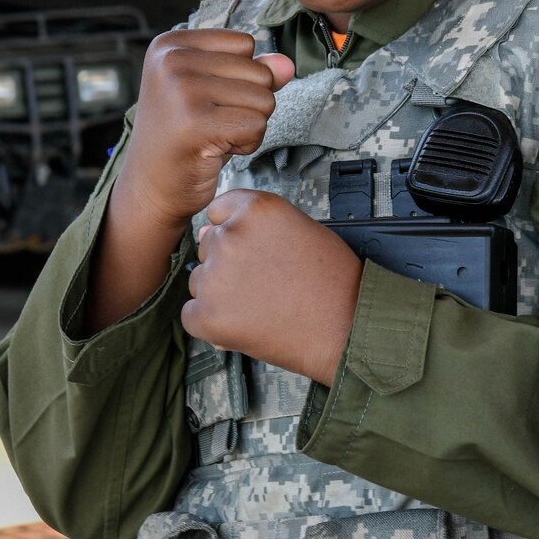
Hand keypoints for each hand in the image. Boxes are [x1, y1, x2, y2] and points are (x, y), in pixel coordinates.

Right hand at [114, 30, 295, 231]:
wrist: (150, 187)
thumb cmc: (187, 136)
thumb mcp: (217, 92)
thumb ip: (253, 71)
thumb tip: (287, 64)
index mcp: (171, 44)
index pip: (246, 44)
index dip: (241, 77)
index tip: (207, 101)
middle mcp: (171, 60)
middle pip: (259, 72)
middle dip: (248, 105)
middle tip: (209, 124)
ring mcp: (181, 90)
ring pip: (264, 99)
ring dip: (249, 126)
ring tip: (212, 135)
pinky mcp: (195, 122)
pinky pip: (257, 125)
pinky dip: (247, 144)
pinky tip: (215, 150)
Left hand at [184, 189, 362, 382]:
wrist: (346, 328)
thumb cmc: (333, 281)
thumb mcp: (301, 230)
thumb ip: (257, 226)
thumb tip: (209, 232)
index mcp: (257, 210)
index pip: (220, 210)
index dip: (236, 231)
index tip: (253, 249)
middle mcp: (231, 236)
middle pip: (209, 246)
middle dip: (229, 264)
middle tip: (265, 282)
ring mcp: (215, 277)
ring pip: (200, 280)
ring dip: (220, 293)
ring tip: (261, 304)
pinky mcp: (206, 315)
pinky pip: (192, 314)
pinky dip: (213, 322)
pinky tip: (246, 323)